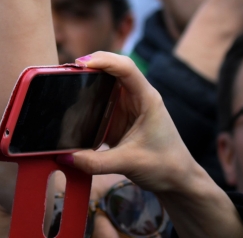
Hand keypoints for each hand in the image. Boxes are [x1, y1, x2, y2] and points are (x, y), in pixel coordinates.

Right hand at [63, 53, 242, 237]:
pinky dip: (87, 95)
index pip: (126, 67)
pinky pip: (101, 98)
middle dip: (90, 63)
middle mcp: (138, 97)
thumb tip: (64, 157)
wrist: (179, 181)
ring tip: (65, 80)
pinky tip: (73, 100)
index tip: (80, 64)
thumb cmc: (165, 167)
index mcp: (147, 99)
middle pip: (113, 67)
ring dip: (87, 78)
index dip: (103, 60)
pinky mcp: (120, 116)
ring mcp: (128, 105)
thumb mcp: (128, 163)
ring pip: (106, 81)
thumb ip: (95, 162)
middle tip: (66, 70)